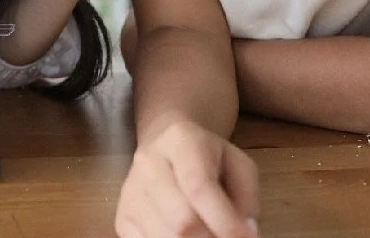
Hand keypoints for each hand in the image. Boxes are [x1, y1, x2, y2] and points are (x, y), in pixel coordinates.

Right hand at [116, 121, 259, 237]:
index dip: (225, 220)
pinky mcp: (122, 217)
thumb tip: (245, 233)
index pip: (199, 186)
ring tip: (209, 236)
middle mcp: (149, 163)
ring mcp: (131, 192)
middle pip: (181, 220)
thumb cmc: (209, 158)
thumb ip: (247, 197)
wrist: (165, 144)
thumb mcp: (239, 164)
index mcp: (181, 141)